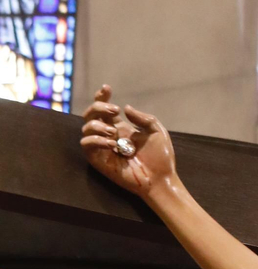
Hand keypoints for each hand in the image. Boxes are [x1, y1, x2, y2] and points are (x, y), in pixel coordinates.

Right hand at [79, 85, 175, 200]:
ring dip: (98, 125)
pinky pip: (86, 144)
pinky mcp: (99, 160)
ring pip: (86, 128)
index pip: (104, 109)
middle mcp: (109, 135)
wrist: (160, 179)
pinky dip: (95, 139)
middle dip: (99, 107)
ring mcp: (103, 148)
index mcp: (120, 127)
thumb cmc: (161, 158)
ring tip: (114, 133)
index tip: (107, 88)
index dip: (101, 96)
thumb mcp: (156, 131)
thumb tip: (125, 109)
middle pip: (91, 114)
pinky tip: (111, 143)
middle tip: (115, 111)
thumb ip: (142, 118)